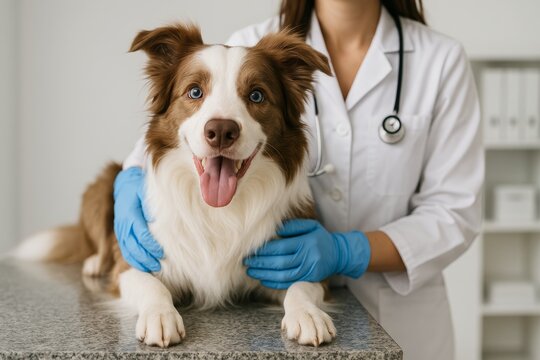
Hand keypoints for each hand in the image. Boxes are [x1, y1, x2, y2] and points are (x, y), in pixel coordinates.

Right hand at [113, 167, 162, 271]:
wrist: (124, 185)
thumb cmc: (139, 188)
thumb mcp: (146, 191)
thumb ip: (151, 204)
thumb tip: (157, 220)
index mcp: (130, 214)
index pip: (141, 234)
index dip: (151, 245)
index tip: (161, 252)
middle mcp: (123, 224)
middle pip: (133, 246)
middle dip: (146, 258)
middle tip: (158, 266)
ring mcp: (120, 230)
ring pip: (127, 250)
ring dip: (139, 261)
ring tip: (152, 269)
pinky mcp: (120, 233)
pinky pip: (124, 250)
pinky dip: (132, 260)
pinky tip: (141, 266)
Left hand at [244, 219, 370, 289]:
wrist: (339, 254)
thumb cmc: (320, 237)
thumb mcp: (310, 226)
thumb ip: (293, 227)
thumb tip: (275, 230)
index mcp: (306, 242)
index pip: (281, 247)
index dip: (265, 250)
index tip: (251, 249)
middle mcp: (307, 257)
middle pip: (280, 262)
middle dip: (261, 262)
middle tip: (246, 261)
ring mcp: (308, 270)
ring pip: (282, 275)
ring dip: (264, 274)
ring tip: (250, 271)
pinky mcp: (307, 279)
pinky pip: (288, 283)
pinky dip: (274, 282)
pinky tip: (262, 279)